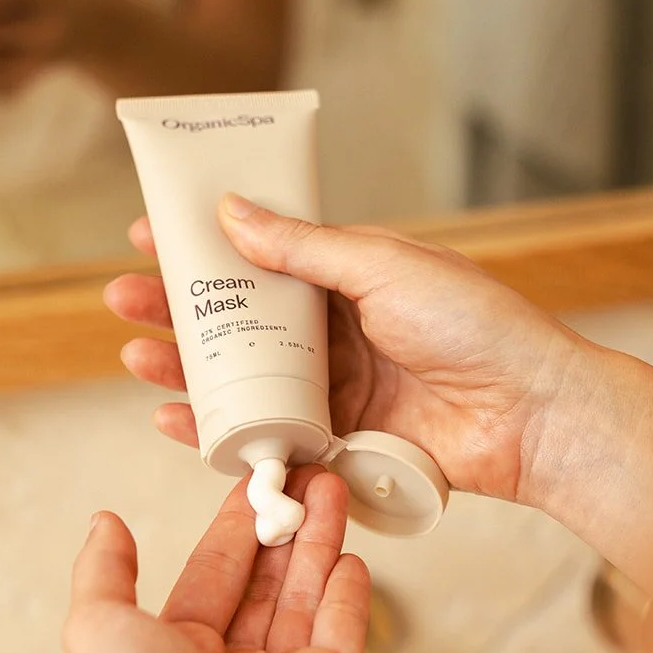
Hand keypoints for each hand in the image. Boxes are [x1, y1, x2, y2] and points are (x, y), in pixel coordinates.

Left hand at [64, 467, 361, 652]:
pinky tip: (350, 554)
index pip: (210, 572)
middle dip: (281, 521)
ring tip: (329, 486)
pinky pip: (344, 629)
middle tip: (300, 470)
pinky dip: (349, 591)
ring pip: (305, 594)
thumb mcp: (98, 631)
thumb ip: (103, 573)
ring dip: (318, 539)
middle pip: (263, 578)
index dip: (232, 523)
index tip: (251, 478)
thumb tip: (103, 525)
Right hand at [105, 194, 587, 511]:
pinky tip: (175, 421)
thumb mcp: (384, 266)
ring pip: (242, 376)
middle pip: (238, 317)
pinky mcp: (337, 440)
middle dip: (177, 307)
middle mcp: (334, 329)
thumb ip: (305, 248)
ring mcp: (333, 386)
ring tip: (135, 355)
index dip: (205, 242)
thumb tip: (233, 212)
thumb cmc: (476, 327)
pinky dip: (218, 430)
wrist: (531, 414)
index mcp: (348, 275)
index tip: (150, 232)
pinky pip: (267, 433)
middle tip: (122, 297)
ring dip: (185, 367)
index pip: (261, 252)